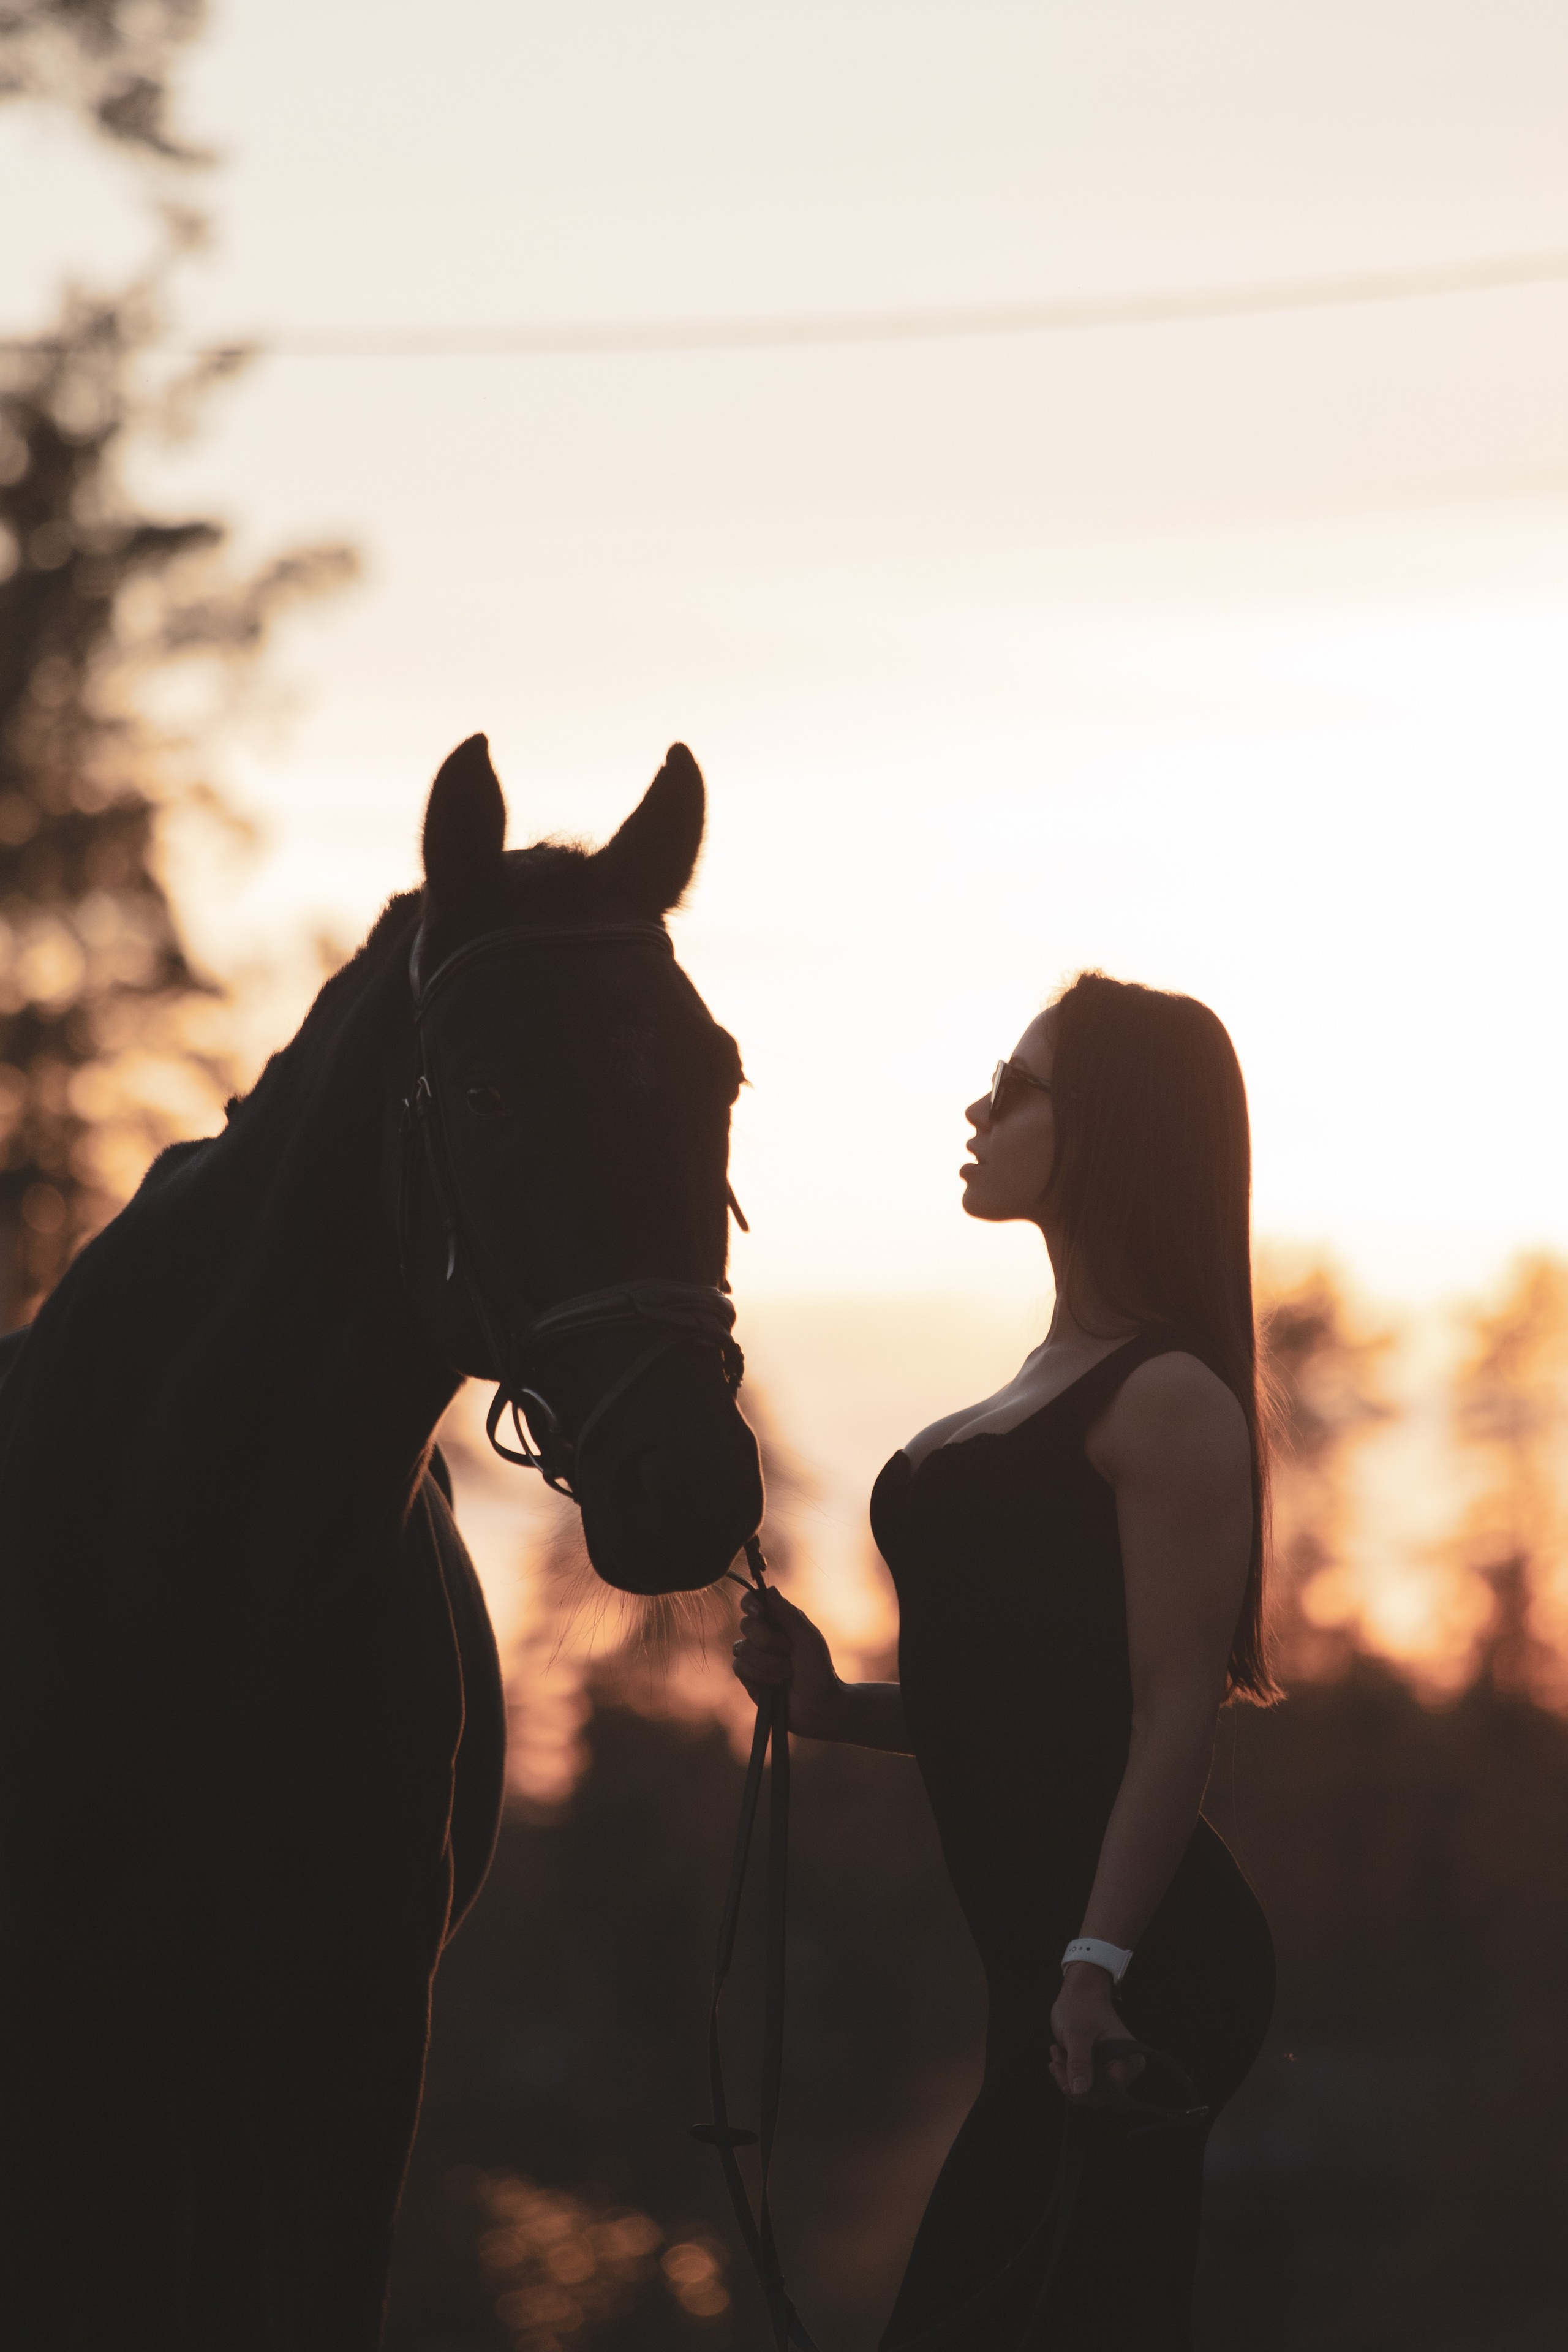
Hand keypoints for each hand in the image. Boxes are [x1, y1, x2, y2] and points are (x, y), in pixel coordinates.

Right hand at [731, 1584, 842, 1738]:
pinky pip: (739, 1666)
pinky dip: (760, 1674)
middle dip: (768, 1640)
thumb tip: (769, 1589)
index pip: (754, 1603)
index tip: (759, 1611)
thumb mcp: (808, 1638)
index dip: (751, 1603)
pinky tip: (775, 1683)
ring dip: (768, 1662)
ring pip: (742, 1647)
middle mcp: (764, 1637)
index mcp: (780, 1623)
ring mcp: (755, 1657)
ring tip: (787, 1673)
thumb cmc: (819, 1670)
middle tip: (789, 1651)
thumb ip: (788, 1614)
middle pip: (747, 1624)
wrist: (818, 1706)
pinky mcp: (748, 1677)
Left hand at [1048, 1963, 1144, 2101]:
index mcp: (1128, 2060)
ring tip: (1055, 2052)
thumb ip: (1079, 2062)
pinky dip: (1069, 2070)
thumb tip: (1079, 2092)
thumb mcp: (1076, 2033)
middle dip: (1071, 2080)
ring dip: (1067, 2074)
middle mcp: (1126, 2067)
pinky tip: (1059, 2054)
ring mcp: (1113, 2067)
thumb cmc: (1081, 2006)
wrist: (1080, 1990)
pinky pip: (1084, 2079)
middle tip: (1055, 2060)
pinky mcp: (1101, 2066)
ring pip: (1088, 2089)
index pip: (1109, 2093)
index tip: (1062, 2076)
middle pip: (1097, 2094)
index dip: (1084, 2091)